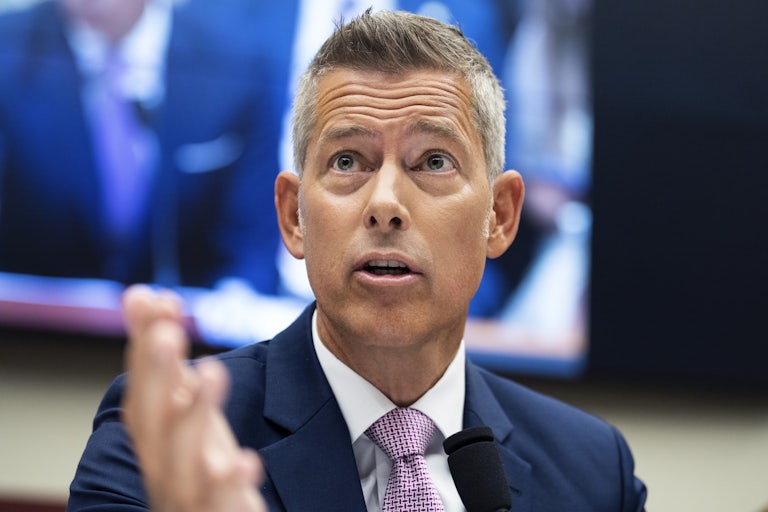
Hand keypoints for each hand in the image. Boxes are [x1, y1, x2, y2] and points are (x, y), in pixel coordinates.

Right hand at [121, 285, 265, 511]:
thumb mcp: (180, 408)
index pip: (144, 383)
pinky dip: (229, 480)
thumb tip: (143, 294)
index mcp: (155, 433)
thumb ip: (163, 358)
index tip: (156, 297)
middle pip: (154, 415)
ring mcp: (188, 491)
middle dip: (158, 372)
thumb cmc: (194, 463)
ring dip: (194, 412)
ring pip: (183, 457)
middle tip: (167, 330)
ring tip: (211, 370)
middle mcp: (162, 461)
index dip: (146, 342)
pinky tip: (245, 460)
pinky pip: (220, 501)